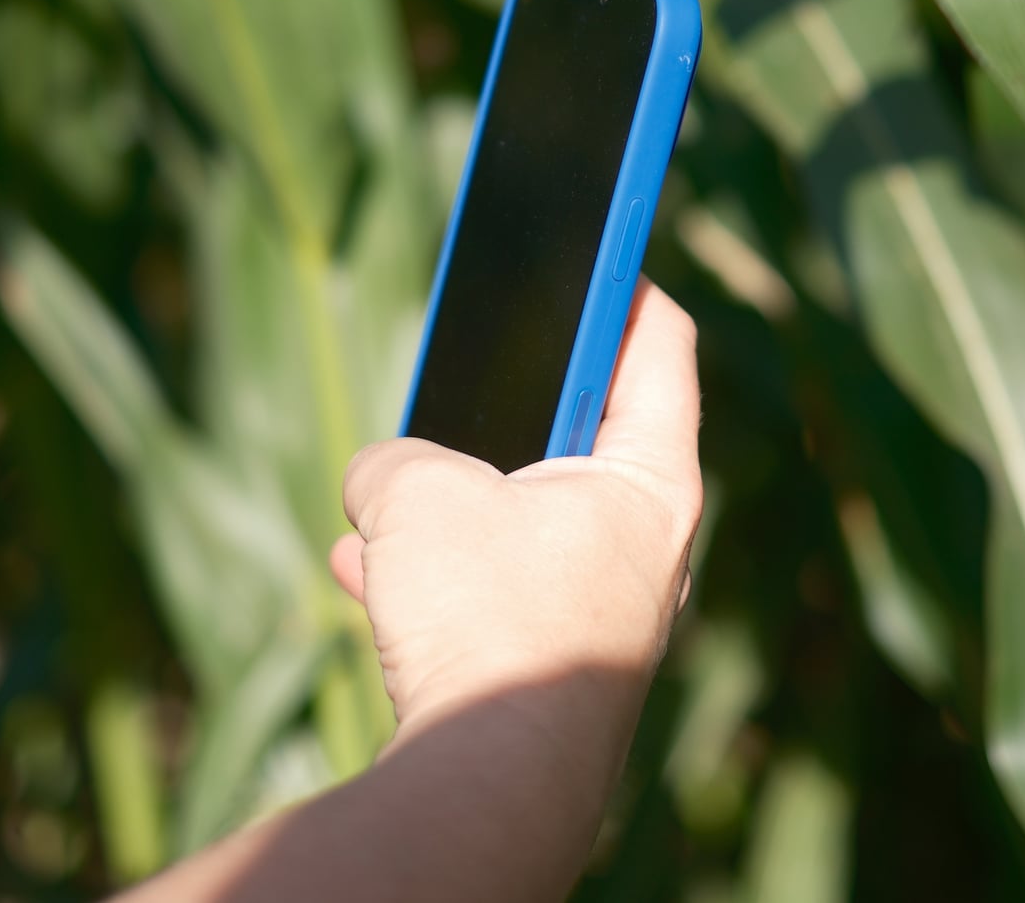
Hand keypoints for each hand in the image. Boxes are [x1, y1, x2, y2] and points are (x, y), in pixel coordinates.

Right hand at [329, 279, 702, 743]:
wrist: (488, 784)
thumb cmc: (486, 619)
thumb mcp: (416, 493)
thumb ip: (394, 462)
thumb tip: (382, 487)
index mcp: (651, 480)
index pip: (658, 343)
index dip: (622, 279)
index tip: (595, 239)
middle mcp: (644, 548)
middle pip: (588, 433)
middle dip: (516, 400)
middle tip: (477, 361)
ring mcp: (598, 615)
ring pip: (526, 521)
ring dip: (459, 499)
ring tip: (398, 484)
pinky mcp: (545, 670)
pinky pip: (488, 594)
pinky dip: (434, 576)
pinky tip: (367, 572)